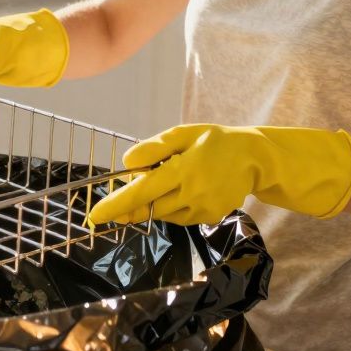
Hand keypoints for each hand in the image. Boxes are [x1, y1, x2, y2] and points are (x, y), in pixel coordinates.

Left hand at [86, 124, 350, 227]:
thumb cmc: (215, 140)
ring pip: (163, 214)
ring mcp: (203, 208)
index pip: (142, 191)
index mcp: (183, 169)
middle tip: (118, 202)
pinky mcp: (210, 217)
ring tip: (169, 180)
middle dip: (130, 206)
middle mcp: (192, 192)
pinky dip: (172, 207)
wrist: (255, 158)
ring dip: (154, 203)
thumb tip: (127, 163)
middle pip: (149, 207)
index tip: (95, 216)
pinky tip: (184, 190)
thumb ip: (155, 148)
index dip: (116, 205)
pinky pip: (180, 217)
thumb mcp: (184, 134)